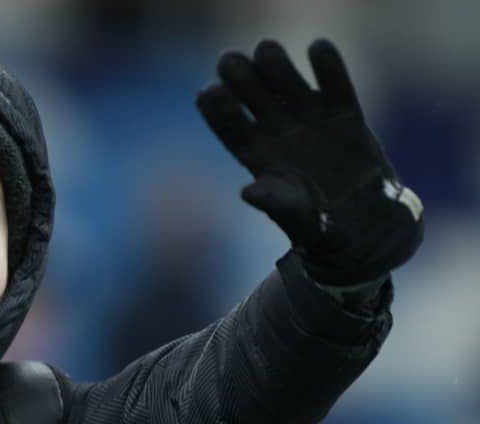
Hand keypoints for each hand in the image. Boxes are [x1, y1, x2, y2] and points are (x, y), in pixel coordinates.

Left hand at [196, 39, 423, 284]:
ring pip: (287, 83)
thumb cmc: (317, 224)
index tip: (209, 93)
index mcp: (255, 153)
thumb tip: (248, 193)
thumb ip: (273, 201)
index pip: (228, 124)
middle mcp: (277, 130)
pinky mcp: (344, 113)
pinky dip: (328, 66)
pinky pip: (334, 84)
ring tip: (266, 51)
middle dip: (240, 77)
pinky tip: (318, 49)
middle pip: (252, 95)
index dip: (217, 108)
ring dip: (276, 65)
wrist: (363, 223)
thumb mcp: (293, 215)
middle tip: (229, 61)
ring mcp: (309, 119)